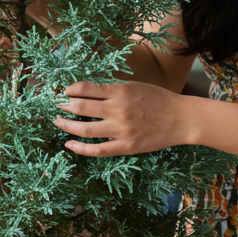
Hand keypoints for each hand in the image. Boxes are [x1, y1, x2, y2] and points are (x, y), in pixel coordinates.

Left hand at [54, 81, 190, 156]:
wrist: (181, 119)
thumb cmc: (159, 99)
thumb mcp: (135, 86)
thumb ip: (113, 89)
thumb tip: (89, 90)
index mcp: (120, 92)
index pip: (86, 89)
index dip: (70, 90)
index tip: (65, 91)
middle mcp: (118, 110)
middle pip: (81, 108)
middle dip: (64, 106)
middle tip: (56, 105)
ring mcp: (121, 130)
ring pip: (85, 129)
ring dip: (66, 125)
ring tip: (57, 122)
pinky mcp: (125, 147)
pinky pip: (97, 150)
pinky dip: (80, 148)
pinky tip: (69, 144)